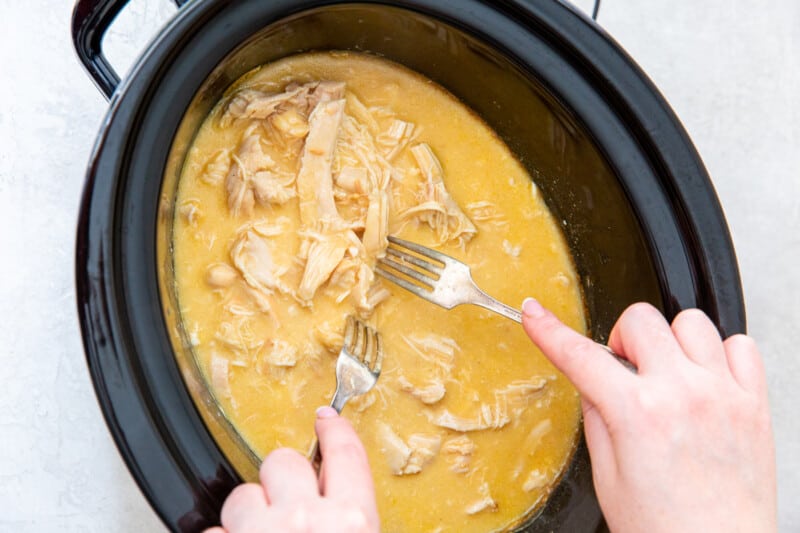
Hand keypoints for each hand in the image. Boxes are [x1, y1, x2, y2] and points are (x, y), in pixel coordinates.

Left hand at [205, 407, 378, 532]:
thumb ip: (350, 520)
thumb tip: (343, 506)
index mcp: (351, 523)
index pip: (346, 454)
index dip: (335, 431)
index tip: (327, 419)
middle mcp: (305, 520)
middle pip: (285, 462)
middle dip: (281, 480)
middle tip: (285, 505)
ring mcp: (259, 532)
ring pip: (242, 494)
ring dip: (247, 515)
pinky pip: (213, 529)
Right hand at [521, 299, 776, 532]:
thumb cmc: (666, 531)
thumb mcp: (609, 478)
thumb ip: (598, 418)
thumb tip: (593, 383)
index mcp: (638, 414)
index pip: (580, 355)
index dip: (549, 329)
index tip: (535, 313)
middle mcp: (683, 394)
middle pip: (641, 318)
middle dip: (622, 339)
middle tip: (624, 369)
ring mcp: (723, 394)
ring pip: (691, 321)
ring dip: (670, 342)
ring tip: (667, 373)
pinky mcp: (754, 403)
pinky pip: (741, 345)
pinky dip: (720, 353)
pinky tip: (705, 378)